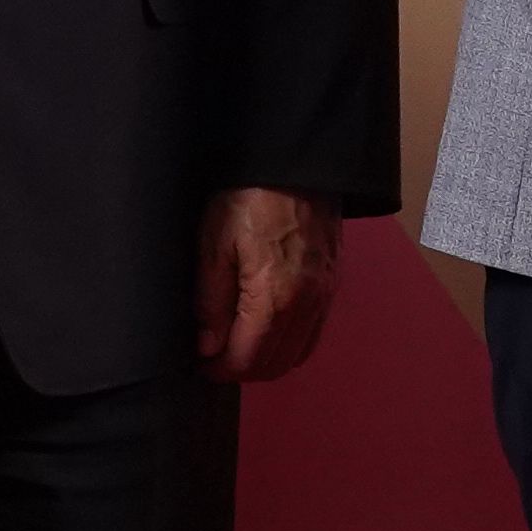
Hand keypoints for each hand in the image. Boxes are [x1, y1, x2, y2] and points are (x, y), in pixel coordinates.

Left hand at [191, 188, 341, 383]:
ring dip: (266, 359)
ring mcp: (325, 295)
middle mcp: (307, 304)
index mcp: (275, 297)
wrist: (298, 161)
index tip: (199, 363)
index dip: (218, 370)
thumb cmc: (250, 195)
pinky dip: (290, 344)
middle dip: (241, 369)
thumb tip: (207, 346)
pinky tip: (268, 328)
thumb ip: (210, 300)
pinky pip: (313, 334)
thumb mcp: (214, 242)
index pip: (246, 360)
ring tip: (238, 343)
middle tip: (213, 356)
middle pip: (274, 365)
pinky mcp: (332, 283)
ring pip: (296, 355)